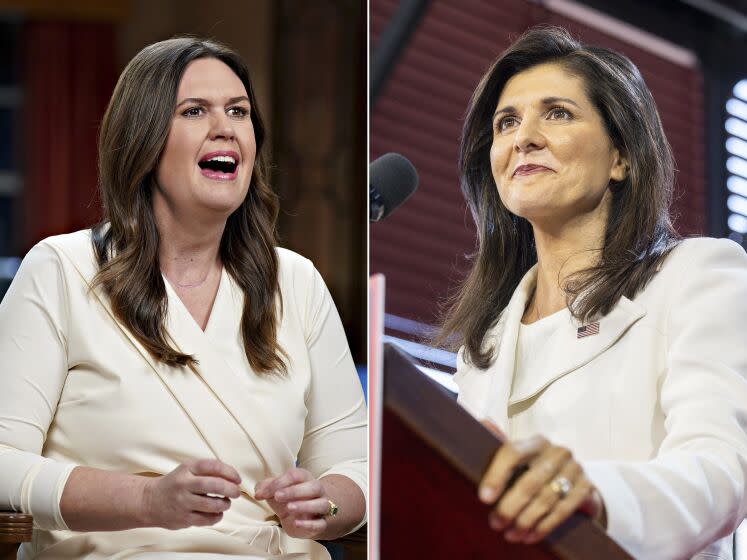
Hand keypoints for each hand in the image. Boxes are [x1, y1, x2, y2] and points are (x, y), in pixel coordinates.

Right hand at [142, 459, 241, 528]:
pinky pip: (206, 520)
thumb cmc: (174, 484)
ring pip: (212, 505)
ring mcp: (183, 502)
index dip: (229, 472)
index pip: (213, 466)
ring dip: (225, 504)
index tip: (237, 478)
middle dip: (230, 489)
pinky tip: (217, 513)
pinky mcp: (183, 519)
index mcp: (187, 469)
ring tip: (226, 502)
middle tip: (236, 492)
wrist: (150, 501)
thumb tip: (232, 476)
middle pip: (214, 485)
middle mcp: (184, 484)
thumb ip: (208, 469)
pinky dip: (217, 517)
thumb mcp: (187, 469)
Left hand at [255, 467, 332, 538]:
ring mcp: (322, 507)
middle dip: (295, 491)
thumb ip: (266, 488)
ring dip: (305, 506)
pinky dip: (309, 524)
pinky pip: (320, 523)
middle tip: (277, 496)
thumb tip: (258, 491)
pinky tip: (296, 523)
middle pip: (313, 487)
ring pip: (321, 504)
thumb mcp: (277, 491)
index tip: (262, 493)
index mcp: (305, 479)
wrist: (304, 517)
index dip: (278, 482)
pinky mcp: (321, 524)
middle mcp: (317, 491)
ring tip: (289, 508)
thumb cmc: (289, 499)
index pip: (295, 475)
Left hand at [478, 423, 604, 544]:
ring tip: (510, 534)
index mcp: (535, 441)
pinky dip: (544, 526)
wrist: (573, 480)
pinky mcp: (586, 487)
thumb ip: (500, 442)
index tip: (483, 498)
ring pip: (546, 498)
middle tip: (495, 523)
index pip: (513, 453)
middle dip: (510, 507)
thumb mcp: (519, 457)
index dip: (497, 476)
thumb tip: (483, 420)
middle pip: (529, 481)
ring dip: (526, 520)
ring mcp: (574, 469)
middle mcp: (557, 452)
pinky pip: (562, 510)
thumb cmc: (536, 468)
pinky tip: (530, 536)